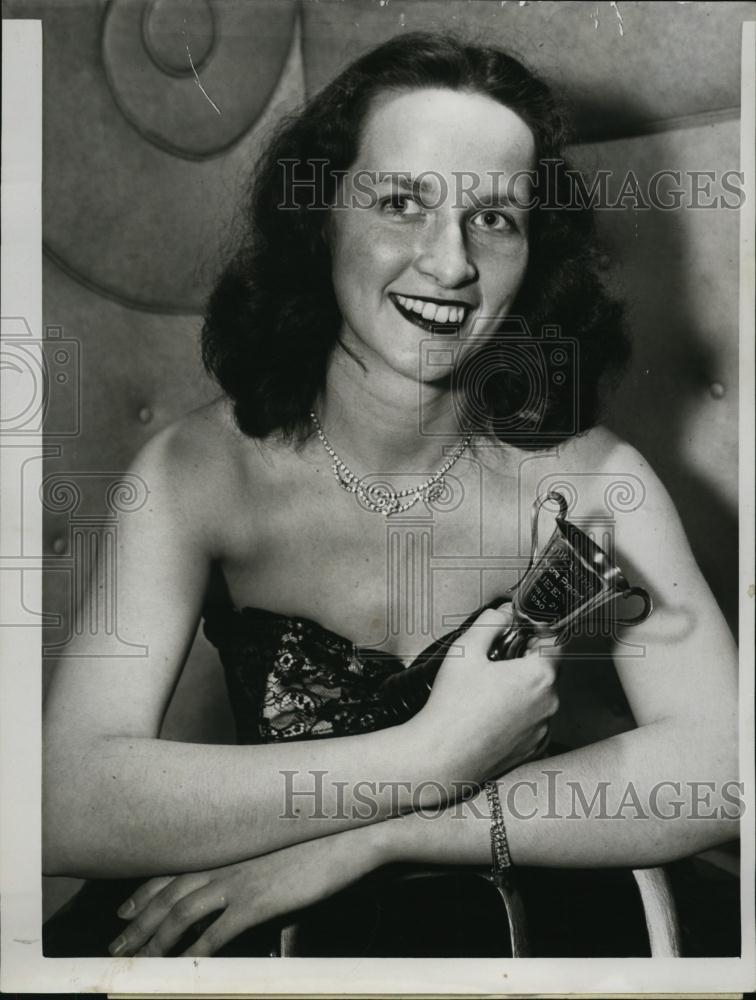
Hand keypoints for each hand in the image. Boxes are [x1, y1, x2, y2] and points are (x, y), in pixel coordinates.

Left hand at [107, 825, 385, 956]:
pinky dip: (194, 953)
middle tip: (117, 944)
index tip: (125, 910)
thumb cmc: (319, 840)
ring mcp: (239, 881)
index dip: (146, 891)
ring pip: (182, 914)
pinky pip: (216, 933)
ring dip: (155, 941)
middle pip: (169, 894)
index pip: (175, 869)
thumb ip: (254, 865)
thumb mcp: (277, 848)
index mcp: (229, 847)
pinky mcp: (258, 903)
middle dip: (140, 922)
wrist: (349, 836)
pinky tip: (182, 969)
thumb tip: (243, 884)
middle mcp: (226, 862)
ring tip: (136, 961)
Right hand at [410, 606, 558, 783]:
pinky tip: (491, 710)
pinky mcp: (532, 748)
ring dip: (522, 686)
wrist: (441, 756)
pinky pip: (533, 720)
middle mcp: (548, 704)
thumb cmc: (452, 709)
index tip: (522, 629)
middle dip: (526, 658)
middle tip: (498, 656)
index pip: (555, 641)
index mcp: (539, 677)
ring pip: (540, 696)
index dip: (537, 630)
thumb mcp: (466, 650)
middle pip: (547, 668)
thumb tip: (502, 614)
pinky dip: (519, 712)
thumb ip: (489, 623)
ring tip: (490, 686)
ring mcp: (542, 729)